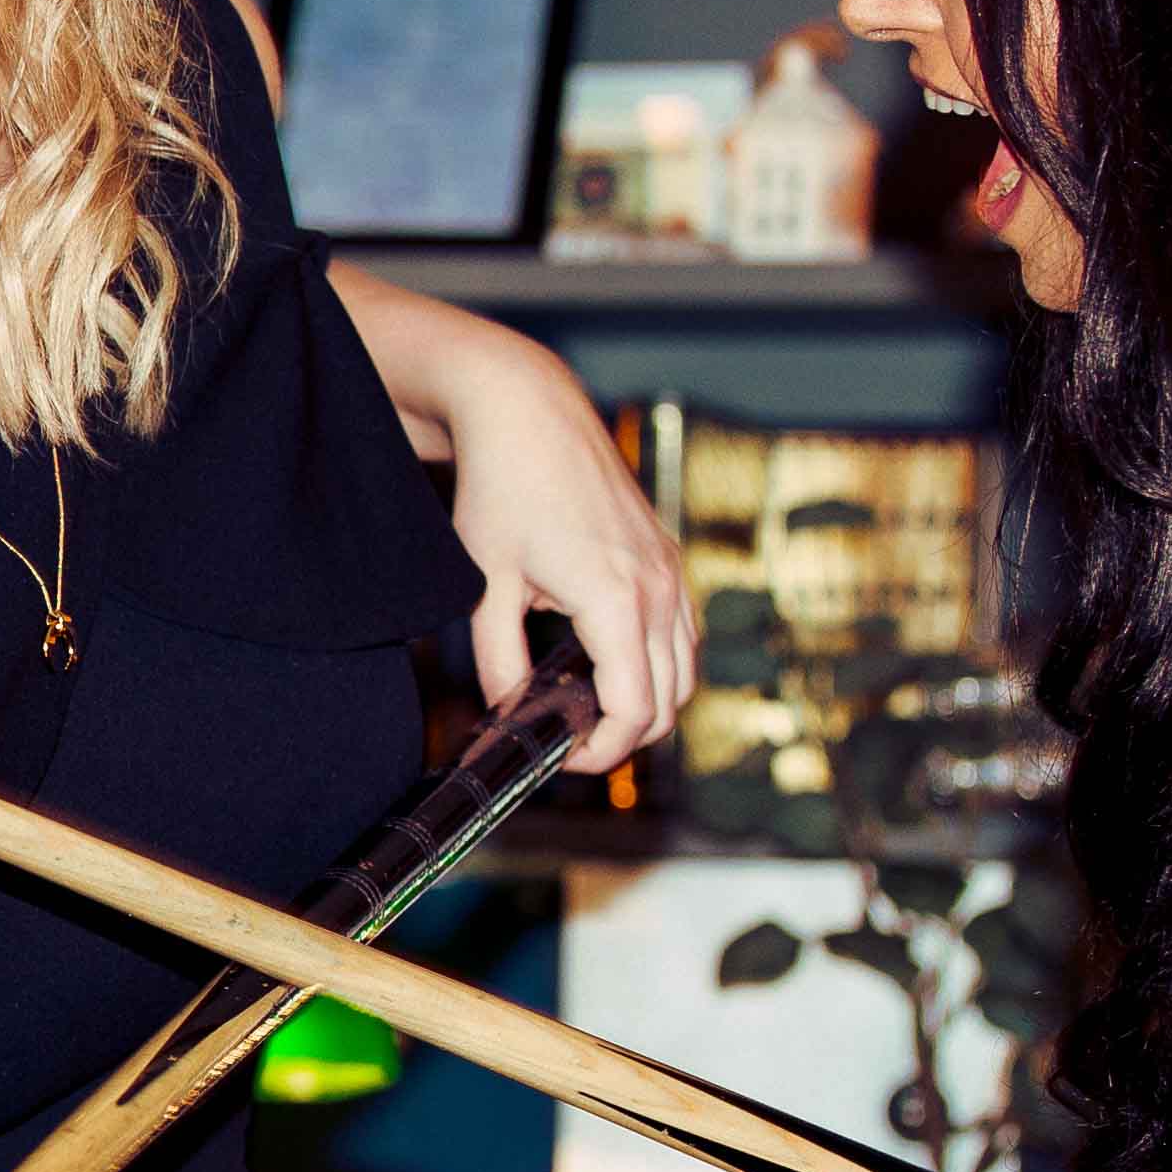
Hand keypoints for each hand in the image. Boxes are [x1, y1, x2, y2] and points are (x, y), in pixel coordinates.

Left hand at [423, 318, 692, 767]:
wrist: (529, 413)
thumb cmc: (503, 490)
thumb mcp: (486, 586)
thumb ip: (499, 661)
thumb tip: (509, 712)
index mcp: (616, 601)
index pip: (634, 711)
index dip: (601, 752)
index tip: (563, 758)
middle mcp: (659, 589)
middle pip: (670, 703)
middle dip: (625, 735)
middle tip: (569, 741)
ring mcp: (670, 570)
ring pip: (685, 671)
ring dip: (647, 701)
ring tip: (584, 708)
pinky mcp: (666, 556)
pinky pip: (681, 634)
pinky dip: (657, 664)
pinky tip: (605, 663)